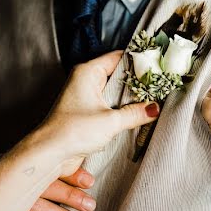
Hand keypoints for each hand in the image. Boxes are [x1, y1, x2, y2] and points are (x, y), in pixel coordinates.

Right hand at [0, 167, 96, 210]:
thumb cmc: (33, 209)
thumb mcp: (49, 195)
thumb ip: (64, 182)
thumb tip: (88, 180)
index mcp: (24, 173)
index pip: (47, 168)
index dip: (69, 174)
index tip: (89, 182)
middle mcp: (11, 187)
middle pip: (40, 186)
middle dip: (69, 194)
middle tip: (90, 205)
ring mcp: (2, 207)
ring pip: (32, 208)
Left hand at [33, 50, 159, 169]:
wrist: (50, 153)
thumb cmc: (73, 131)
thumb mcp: (110, 121)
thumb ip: (135, 113)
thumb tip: (153, 108)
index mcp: (88, 72)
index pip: (118, 57)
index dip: (139, 60)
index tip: (157, 66)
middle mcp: (86, 80)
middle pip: (118, 74)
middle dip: (138, 82)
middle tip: (159, 85)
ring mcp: (86, 96)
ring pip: (115, 91)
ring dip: (130, 98)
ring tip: (153, 99)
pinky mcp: (86, 112)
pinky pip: (109, 105)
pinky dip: (121, 109)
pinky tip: (137, 114)